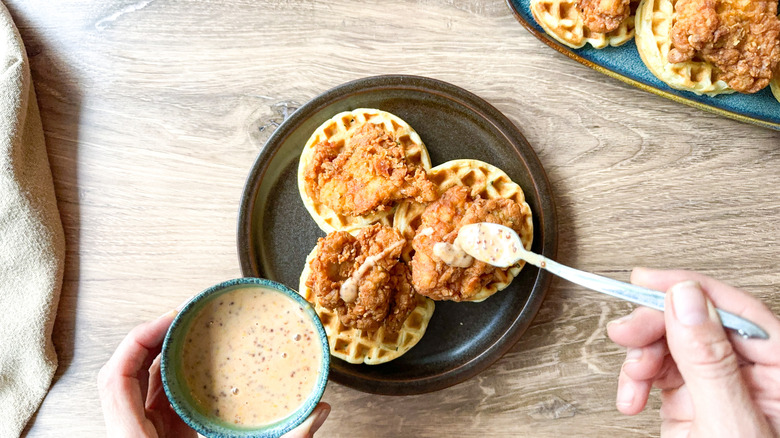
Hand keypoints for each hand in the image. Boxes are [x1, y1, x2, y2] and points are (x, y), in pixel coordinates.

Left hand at [98, 311, 329, 436]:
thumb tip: (320, 411)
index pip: (116, 378)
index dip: (139, 339)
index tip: (174, 317)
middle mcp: (135, 436)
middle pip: (131, 373)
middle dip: (160, 337)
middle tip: (195, 314)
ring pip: (148, 385)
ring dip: (170, 354)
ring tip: (202, 330)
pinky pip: (165, 401)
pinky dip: (182, 378)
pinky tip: (208, 366)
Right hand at [607, 268, 779, 436]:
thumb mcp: (727, 424)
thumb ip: (708, 362)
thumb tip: (685, 300)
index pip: (736, 312)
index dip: (688, 289)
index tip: (647, 280)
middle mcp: (750, 376)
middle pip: (696, 323)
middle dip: (653, 327)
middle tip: (626, 332)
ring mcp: (718, 388)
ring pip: (670, 344)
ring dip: (640, 358)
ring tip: (633, 378)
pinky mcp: (690, 402)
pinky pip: (656, 371)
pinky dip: (636, 381)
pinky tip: (632, 398)